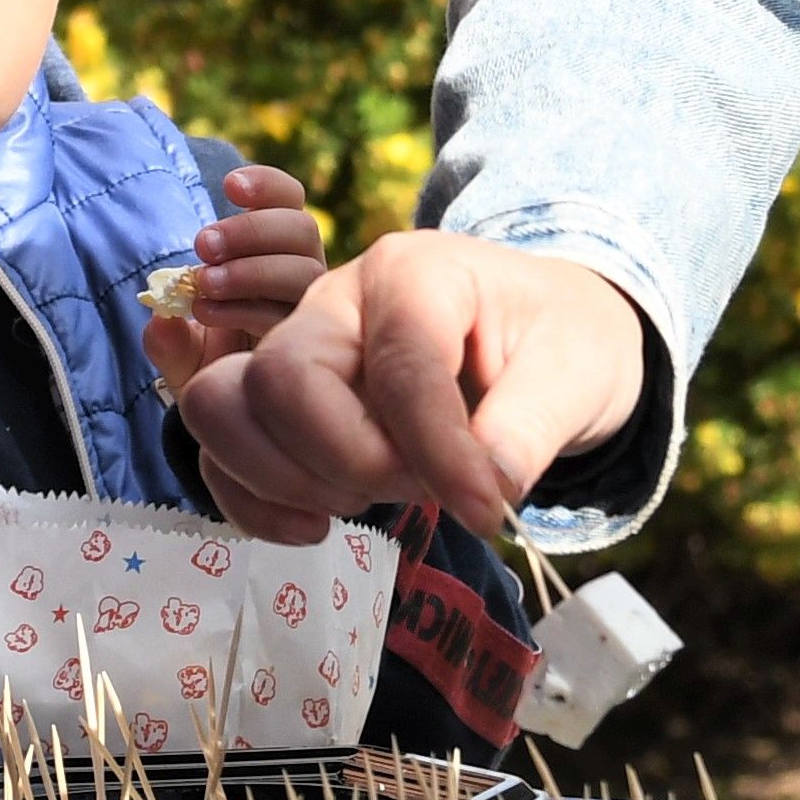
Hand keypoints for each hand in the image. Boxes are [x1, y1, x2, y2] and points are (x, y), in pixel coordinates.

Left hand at [143, 165, 328, 401]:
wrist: (237, 430)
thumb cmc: (212, 375)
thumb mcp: (181, 358)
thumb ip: (168, 342)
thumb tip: (158, 321)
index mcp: (277, 255)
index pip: (291, 202)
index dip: (268, 186)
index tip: (230, 186)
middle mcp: (302, 278)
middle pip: (302, 230)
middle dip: (252, 229)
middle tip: (203, 244)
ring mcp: (312, 309)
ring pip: (306, 267)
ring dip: (254, 267)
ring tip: (207, 284)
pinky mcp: (316, 336)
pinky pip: (299, 310)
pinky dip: (252, 307)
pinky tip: (214, 313)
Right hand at [173, 235, 645, 544]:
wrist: (539, 334)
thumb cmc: (558, 339)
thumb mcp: (578, 370)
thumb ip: (531, 429)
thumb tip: (483, 493)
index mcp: (413, 273)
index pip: (398, 366)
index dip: (436, 451)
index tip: (486, 512)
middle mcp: (334, 301)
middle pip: (280, 378)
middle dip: (345, 461)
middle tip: (417, 490)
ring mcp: (296, 348)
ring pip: (223, 406)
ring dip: (284, 480)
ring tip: (363, 504)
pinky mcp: (277, 401)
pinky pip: (221, 451)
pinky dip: (251, 503)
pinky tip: (316, 526)